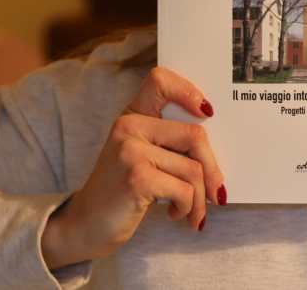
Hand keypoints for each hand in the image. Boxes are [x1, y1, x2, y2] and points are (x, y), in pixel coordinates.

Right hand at [42, 67, 225, 268]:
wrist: (87, 225)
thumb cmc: (123, 189)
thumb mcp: (142, 154)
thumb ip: (170, 140)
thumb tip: (219, 147)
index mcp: (132, 115)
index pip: (160, 80)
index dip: (188, 90)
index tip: (208, 112)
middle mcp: (129, 126)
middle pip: (195, 134)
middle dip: (212, 168)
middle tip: (215, 191)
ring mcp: (130, 151)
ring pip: (193, 168)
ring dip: (201, 198)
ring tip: (194, 211)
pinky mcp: (137, 178)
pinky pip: (185, 190)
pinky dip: (188, 208)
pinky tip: (175, 214)